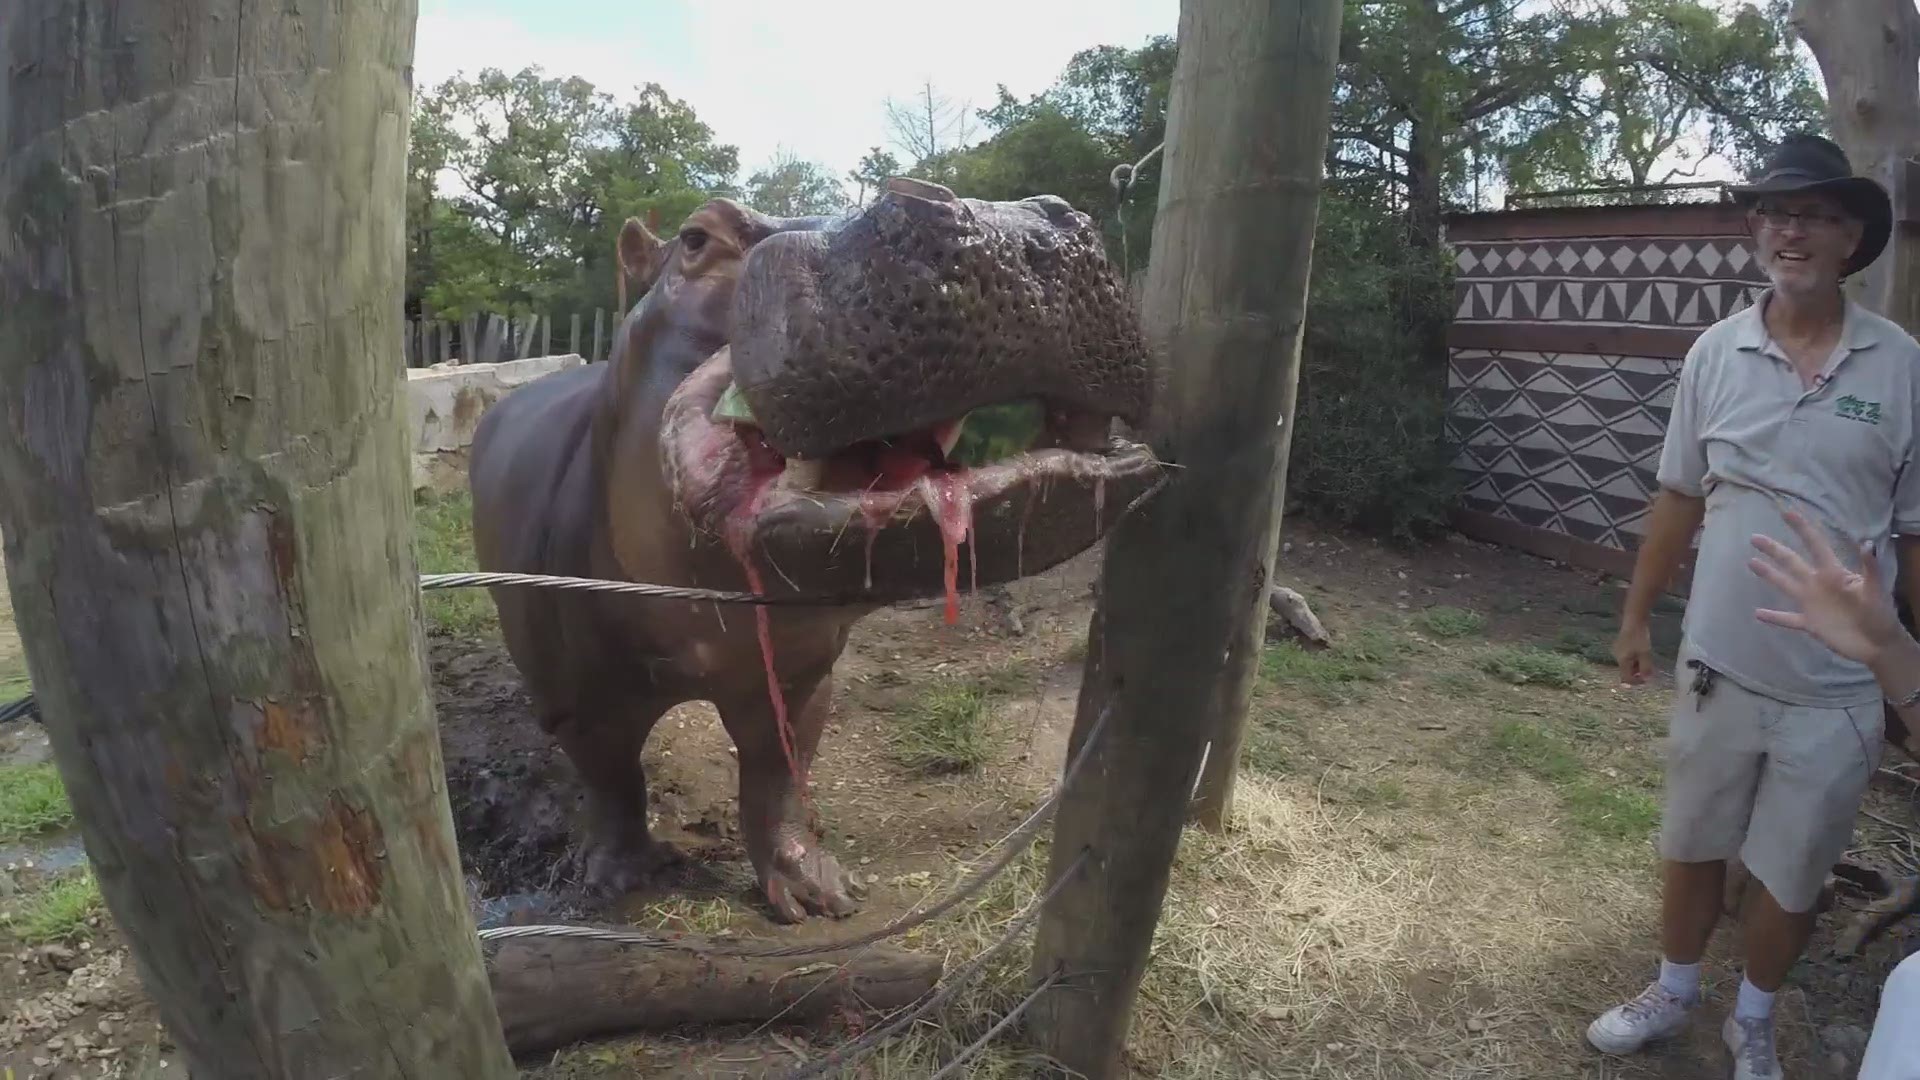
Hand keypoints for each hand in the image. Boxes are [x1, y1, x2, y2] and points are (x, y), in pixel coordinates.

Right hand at [1613, 620, 1655, 684]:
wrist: (1634, 619)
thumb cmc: (1639, 637)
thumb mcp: (1645, 653)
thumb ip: (1645, 667)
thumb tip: (1647, 680)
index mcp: (1621, 660)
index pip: (1626, 678)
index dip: (1636, 682)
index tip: (1648, 679)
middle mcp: (1618, 657)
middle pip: (1626, 671)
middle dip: (1638, 674)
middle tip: (1649, 670)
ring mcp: (1619, 651)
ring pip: (1628, 664)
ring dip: (1637, 666)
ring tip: (1647, 661)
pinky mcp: (1622, 646)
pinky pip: (1628, 658)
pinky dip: (1635, 660)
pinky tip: (1642, 654)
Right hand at [1747, 508, 1904, 665]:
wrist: (1878, 644)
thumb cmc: (1879, 614)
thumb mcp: (1875, 589)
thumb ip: (1870, 567)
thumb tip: (1866, 542)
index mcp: (1833, 573)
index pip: (1815, 546)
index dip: (1802, 529)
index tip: (1787, 514)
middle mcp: (1818, 584)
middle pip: (1792, 562)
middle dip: (1774, 549)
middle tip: (1755, 538)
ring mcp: (1811, 604)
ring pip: (1785, 585)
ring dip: (1769, 575)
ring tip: (1751, 563)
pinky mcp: (1809, 624)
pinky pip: (1787, 619)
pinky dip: (1773, 617)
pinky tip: (1757, 613)